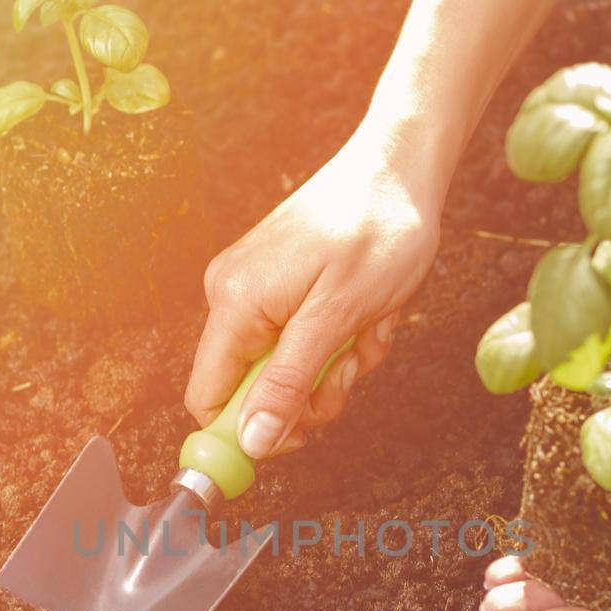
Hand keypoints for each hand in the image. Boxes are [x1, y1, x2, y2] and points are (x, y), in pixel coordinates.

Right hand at [185, 135, 441, 458]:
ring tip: (367, 326)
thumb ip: (289, 383)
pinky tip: (368, 310)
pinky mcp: (282, 286)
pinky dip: (342, 338)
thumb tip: (251, 442)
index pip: (208, 399)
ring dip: (336, 365)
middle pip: (254, 390)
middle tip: (351, 365)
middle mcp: (233, 297)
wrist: (402, 167)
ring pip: (288, 370)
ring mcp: (257, 290)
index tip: (302, 438)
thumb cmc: (376, 230)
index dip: (249, 432)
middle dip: (311, 392)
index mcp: (234, 304)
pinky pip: (305, 341)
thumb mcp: (337, 317)